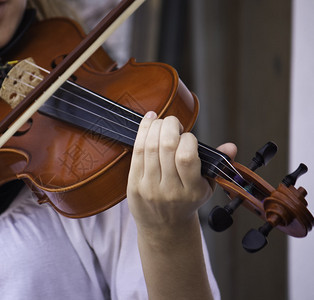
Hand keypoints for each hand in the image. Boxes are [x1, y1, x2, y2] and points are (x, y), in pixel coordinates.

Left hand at [127, 112, 236, 231]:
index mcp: (192, 191)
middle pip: (166, 147)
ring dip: (156, 127)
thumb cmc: (186, 202)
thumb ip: (217, 165)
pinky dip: (142, 133)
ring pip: (150, 147)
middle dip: (170, 125)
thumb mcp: (207, 187)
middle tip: (174, 123)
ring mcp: (149, 188)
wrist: (164, 227)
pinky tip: (148, 123)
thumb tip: (231, 147)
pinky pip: (136, 153)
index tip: (188, 137)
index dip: (188, 139)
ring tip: (161, 122)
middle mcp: (170, 190)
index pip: (187, 157)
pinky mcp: (134, 185)